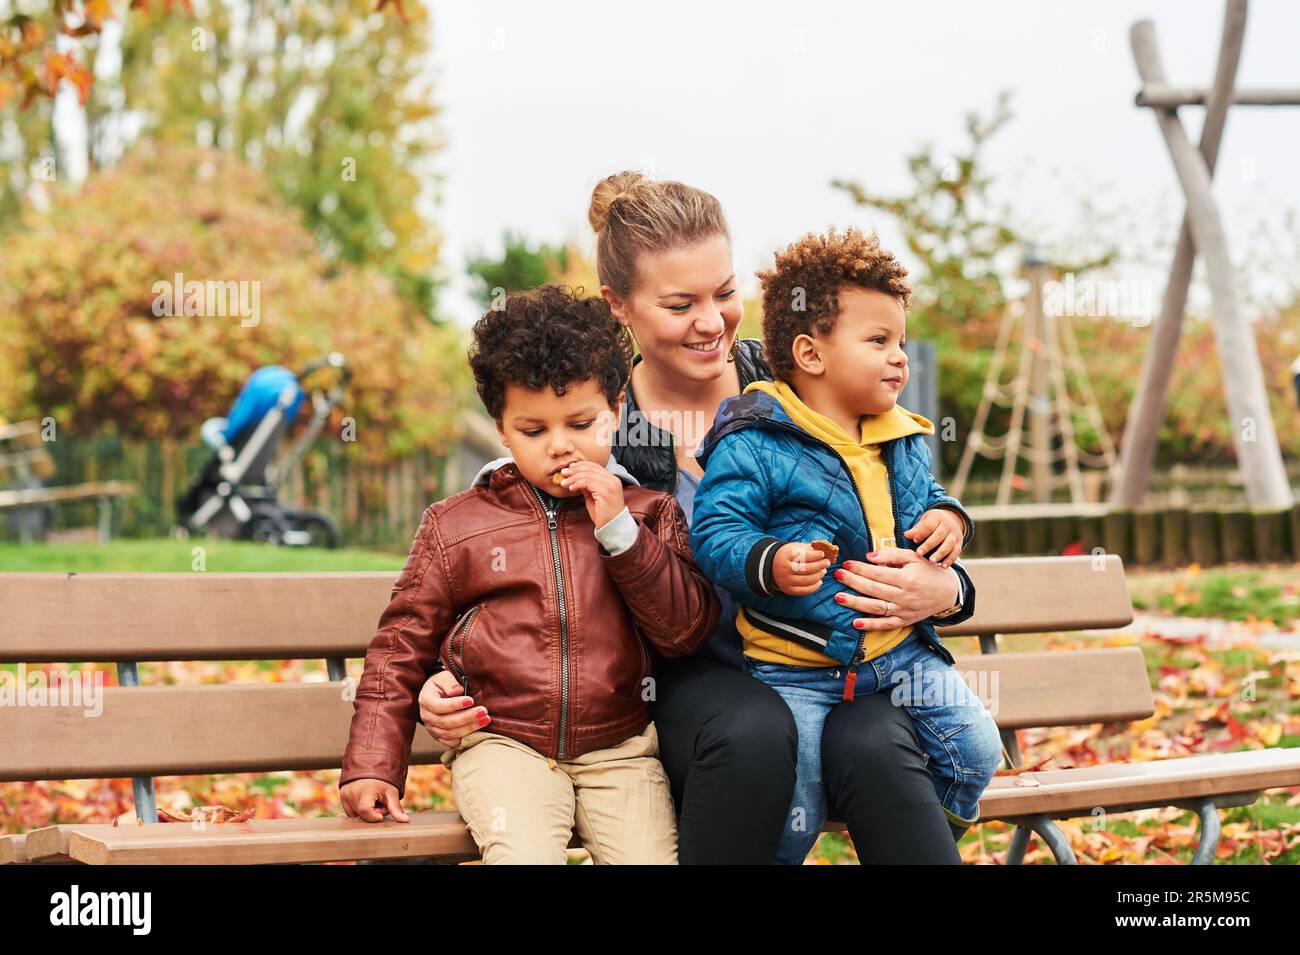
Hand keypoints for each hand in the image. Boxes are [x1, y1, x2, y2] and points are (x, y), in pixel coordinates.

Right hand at [340, 778, 409, 823]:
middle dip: (373, 813)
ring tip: (372, 801)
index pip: (365, 811)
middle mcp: (352, 793)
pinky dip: (358, 809)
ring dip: (366, 812)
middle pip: (362, 814)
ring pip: (356, 814)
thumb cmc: (383, 779)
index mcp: (364, 791)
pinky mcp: (342, 796)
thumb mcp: (391, 792)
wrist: (371, 765)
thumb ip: (396, 808)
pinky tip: (365, 801)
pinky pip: (350, 811)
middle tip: (380, 803)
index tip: (381, 814)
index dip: (374, 816)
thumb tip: (405, 821)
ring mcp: (345, 794)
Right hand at [417, 669, 488, 746]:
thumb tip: (457, 690)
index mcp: (426, 700)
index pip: (439, 706)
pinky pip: (449, 742)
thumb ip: (449, 682)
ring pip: (449, 733)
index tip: (471, 700)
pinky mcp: (438, 736)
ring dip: (469, 728)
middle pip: (446, 722)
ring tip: (485, 720)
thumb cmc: (442, 683)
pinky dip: (462, 739)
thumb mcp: (444, 677)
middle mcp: (426, 716)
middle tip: (483, 711)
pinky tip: (475, 733)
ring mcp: (431, 728)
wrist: (437, 693)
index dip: (455, 705)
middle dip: (466, 718)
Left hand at [557, 459, 625, 528]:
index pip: (595, 466)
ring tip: (564, 483)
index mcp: (611, 479)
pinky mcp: (605, 492)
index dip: (581, 465)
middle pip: (590, 468)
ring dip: (573, 478)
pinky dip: (577, 484)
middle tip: (563, 473)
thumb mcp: (593, 497)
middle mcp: (613, 480)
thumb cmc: (603, 515)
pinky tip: (572, 488)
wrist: (613, 527)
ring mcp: (610, 485)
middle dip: (574, 470)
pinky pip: (588, 483)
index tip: (569, 468)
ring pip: (588, 475)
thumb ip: (587, 486)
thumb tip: (576, 479)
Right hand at [773, 541, 831, 595]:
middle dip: (819, 565)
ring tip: (824, 571)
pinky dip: (814, 587)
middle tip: (827, 563)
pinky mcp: (789, 590)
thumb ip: (808, 548)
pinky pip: (804, 591)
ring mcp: (786, 581)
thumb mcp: (794, 548)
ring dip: (818, 575)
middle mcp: (784, 569)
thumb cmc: (788, 555)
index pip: (802, 556)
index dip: (814, 555)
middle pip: (806, 569)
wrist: (772, 566)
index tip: (822, 554)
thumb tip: (825, 549)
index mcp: (785, 556)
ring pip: (807, 580)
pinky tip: (820, 581)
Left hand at [831, 546, 961, 631]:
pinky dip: (871, 625)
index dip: (860, 568)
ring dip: (855, 603)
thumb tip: (869, 556)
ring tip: (838, 598)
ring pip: (876, 608)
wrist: (948, 592)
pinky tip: (855, 623)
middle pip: (873, 589)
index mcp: (907, 578)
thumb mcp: (913, 557)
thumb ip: (891, 555)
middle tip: (836, 575)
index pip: (878, 573)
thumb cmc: (928, 570)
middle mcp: (905, 596)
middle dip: (852, 582)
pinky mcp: (905, 621)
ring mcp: (904, 610)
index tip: (846, 564)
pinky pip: (886, 625)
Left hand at [903, 508, 964, 566]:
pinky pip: (956, 552)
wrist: (950, 521)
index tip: (914, 540)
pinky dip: (950, 560)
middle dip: (929, 545)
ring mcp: (955, 535)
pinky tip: (943, 566)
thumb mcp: (924, 521)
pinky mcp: (959, 543)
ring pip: (949, 544)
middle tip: (919, 553)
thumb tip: (907, 535)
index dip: (921, 533)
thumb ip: (917, 529)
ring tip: (931, 561)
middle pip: (939, 535)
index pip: (929, 525)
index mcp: (937, 518)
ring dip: (940, 553)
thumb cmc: (932, 523)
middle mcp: (948, 525)